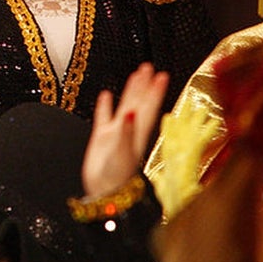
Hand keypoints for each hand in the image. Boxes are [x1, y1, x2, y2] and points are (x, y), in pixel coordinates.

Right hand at [81, 62, 168, 197]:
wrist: (105, 194)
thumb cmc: (117, 177)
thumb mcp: (123, 153)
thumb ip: (125, 132)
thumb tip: (129, 111)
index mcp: (138, 132)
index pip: (149, 106)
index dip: (155, 91)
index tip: (161, 74)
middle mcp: (130, 129)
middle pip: (140, 102)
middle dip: (144, 85)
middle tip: (149, 67)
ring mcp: (115, 133)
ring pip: (124, 106)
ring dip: (129, 91)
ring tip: (134, 74)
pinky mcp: (101, 138)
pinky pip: (103, 117)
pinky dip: (105, 106)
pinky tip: (106, 95)